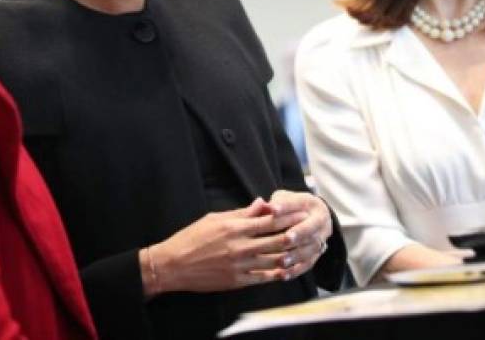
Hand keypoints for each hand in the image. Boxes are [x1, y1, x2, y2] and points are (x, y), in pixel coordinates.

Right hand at [145, 197, 307, 294]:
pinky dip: (277, 274)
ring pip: (273, 261)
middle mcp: (240, 246)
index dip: (289, 217)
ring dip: (291, 255)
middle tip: (311, 231)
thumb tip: (262, 202)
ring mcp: (239, 266)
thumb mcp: (215, 218)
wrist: (173, 265)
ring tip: (305, 251)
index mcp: (235, 228)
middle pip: (276, 240)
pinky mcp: (236, 281)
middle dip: (296, 235)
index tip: (302, 213)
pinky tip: (287, 271)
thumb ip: (241, 212)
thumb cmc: (192, 238)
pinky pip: (263, 278)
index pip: (270, 221)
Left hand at [264, 189, 332, 280]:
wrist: (308, 216)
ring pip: (311, 248)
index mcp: (310, 203)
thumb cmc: (288, 207)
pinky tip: (282, 275)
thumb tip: (262, 205)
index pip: (298, 203)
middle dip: (299, 233)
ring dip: (296, 255)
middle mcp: (320, 220)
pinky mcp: (316, 254)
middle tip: (287, 238)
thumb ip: (272, 204)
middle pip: (311, 227)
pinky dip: (295, 270)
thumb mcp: (281, 200)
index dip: (285, 206)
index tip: (272, 209)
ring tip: (282, 261)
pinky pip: (308, 264)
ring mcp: (321, 238)